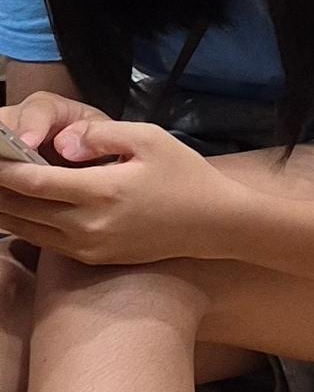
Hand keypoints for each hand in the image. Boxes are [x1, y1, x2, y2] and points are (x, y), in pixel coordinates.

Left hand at [0, 102, 238, 264]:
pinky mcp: (92, 258)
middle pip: (22, 209)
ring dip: (3, 209)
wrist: (214, 224)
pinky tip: (12, 209)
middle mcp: (88, 225)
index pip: (33, 181)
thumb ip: (100, 133)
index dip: (3, 168)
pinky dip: (23, 224)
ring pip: (28, 229)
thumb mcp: (149, 139)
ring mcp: (88, 247)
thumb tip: (60, 141)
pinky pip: (45, 241)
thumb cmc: (184, 175)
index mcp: (101, 192)